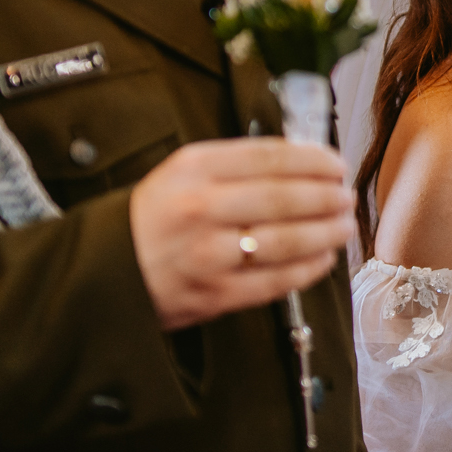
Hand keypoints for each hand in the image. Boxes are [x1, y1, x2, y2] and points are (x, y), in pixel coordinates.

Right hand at [129, 138, 352, 329]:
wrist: (105, 270)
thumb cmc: (153, 218)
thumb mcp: (181, 173)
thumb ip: (235, 165)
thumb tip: (301, 164)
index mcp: (194, 169)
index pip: (270, 157)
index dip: (313, 160)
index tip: (336, 163)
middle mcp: (201, 208)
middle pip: (283, 197)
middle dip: (326, 196)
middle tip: (346, 196)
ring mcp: (209, 254)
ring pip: (285, 240)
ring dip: (325, 232)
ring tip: (344, 226)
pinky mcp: (214, 293)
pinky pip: (274, 280)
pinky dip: (307, 269)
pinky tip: (323, 259)